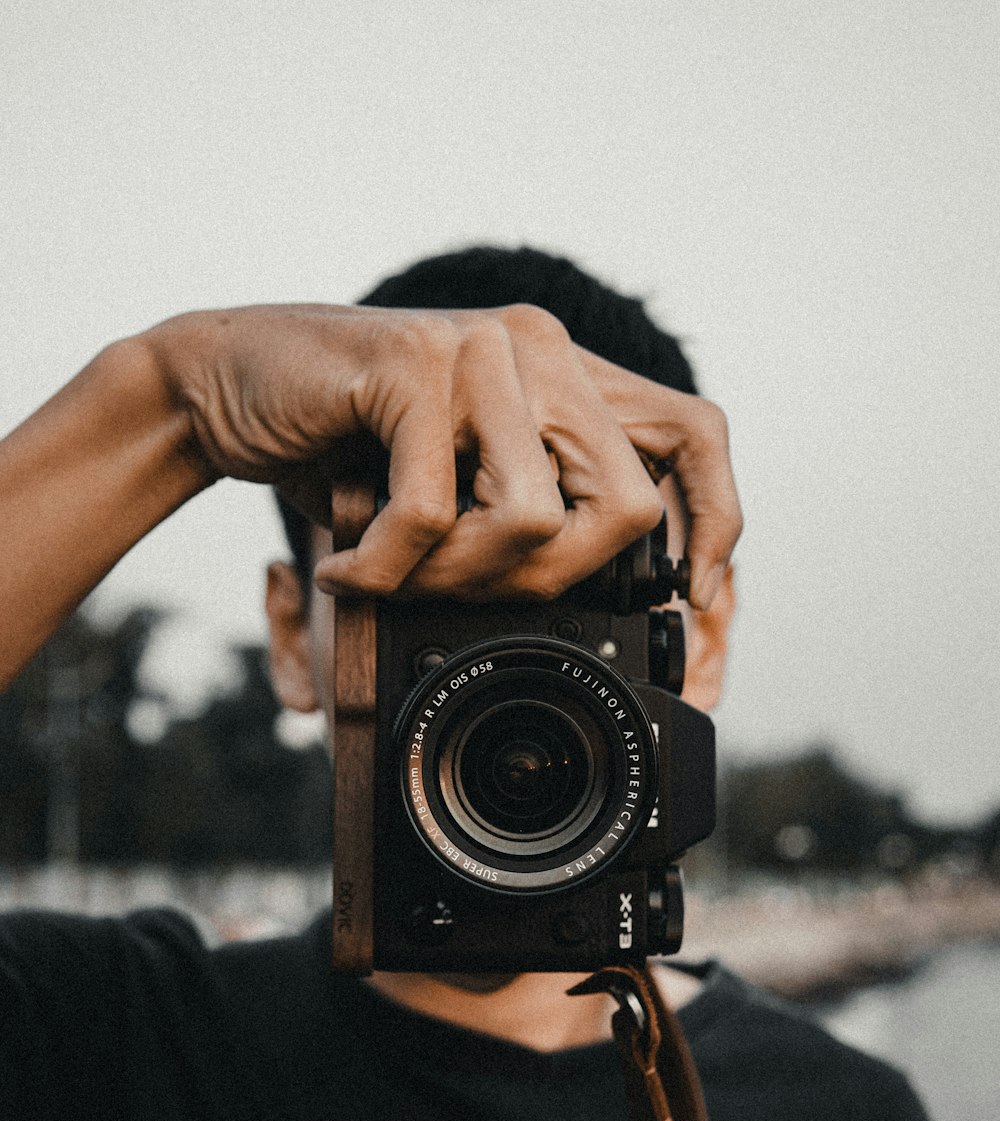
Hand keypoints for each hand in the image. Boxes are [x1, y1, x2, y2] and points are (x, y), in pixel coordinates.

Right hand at [147, 302, 741, 608]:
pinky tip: (344, 570)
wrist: (224, 385)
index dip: (716, 522)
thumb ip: (526, 516)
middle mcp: (541, 350)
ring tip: (394, 579)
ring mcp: (481, 350)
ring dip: (455, 581)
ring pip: (531, 519)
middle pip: (627, 504)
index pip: (695, 435)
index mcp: (567, 376)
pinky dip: (381, 570)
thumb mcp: (455, 487)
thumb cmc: (343, 450)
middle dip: (552, 586)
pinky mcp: (411, 365)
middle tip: (466, 600)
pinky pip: (428, 514)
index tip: (695, 600)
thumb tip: (614, 608)